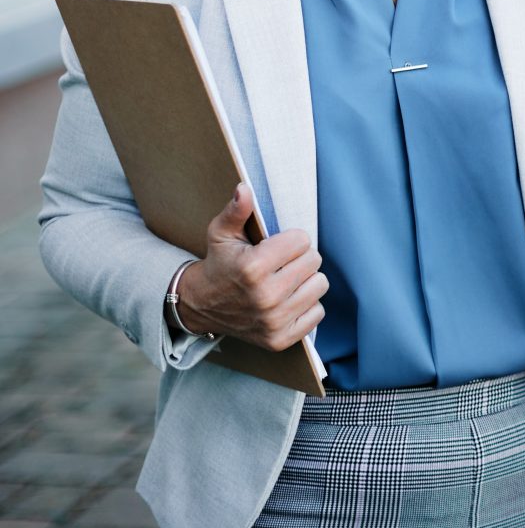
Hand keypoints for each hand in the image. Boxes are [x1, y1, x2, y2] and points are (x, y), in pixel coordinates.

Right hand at [174, 184, 326, 351]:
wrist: (201, 306)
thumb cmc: (219, 264)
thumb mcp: (221, 234)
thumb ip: (236, 210)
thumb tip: (244, 188)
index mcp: (253, 268)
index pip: (302, 240)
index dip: (290, 240)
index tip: (275, 247)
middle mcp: (266, 296)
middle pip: (314, 261)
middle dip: (299, 259)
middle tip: (279, 264)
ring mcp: (274, 320)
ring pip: (319, 285)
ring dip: (306, 281)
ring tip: (284, 281)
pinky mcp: (281, 339)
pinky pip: (318, 313)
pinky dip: (306, 306)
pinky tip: (287, 301)